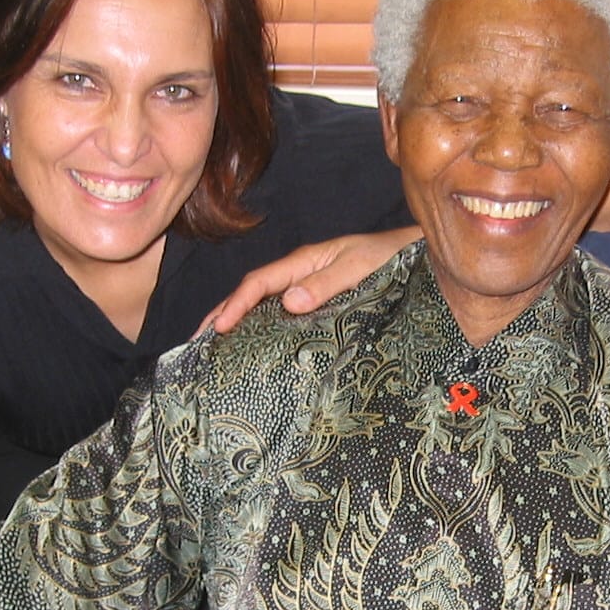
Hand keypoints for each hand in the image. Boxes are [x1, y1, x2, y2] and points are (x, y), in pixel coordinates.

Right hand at [204, 227, 418, 332]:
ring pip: (262, 307)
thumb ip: (326, 283)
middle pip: (250, 295)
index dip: (236, 304)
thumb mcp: (360, 268)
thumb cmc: (390, 259)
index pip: (259, 283)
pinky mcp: (317, 307)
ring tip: (212, 351)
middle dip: (221, 316)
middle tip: (195, 345)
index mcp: (304, 263)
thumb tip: (289, 302)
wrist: (414, 257)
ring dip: (236, 325)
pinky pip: (281, 318)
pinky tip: (254, 350)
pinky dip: (260, 331)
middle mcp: (299, 277)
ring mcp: (306, 292)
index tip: (219, 328)